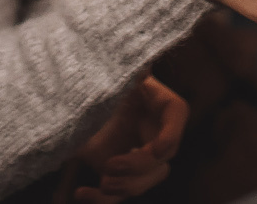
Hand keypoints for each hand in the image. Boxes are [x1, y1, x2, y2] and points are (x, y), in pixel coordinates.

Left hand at [66, 76, 185, 203]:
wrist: (78, 97)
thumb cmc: (101, 78)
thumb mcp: (114, 72)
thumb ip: (129, 71)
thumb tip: (139, 66)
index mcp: (159, 102)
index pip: (177, 114)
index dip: (171, 135)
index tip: (155, 149)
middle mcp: (155, 132)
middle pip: (161, 159)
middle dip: (138, 167)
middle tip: (111, 164)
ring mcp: (138, 156)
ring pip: (144, 181)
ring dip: (126, 186)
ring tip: (103, 183)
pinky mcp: (118, 173)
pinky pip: (116, 194)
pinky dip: (101, 199)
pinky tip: (82, 193)